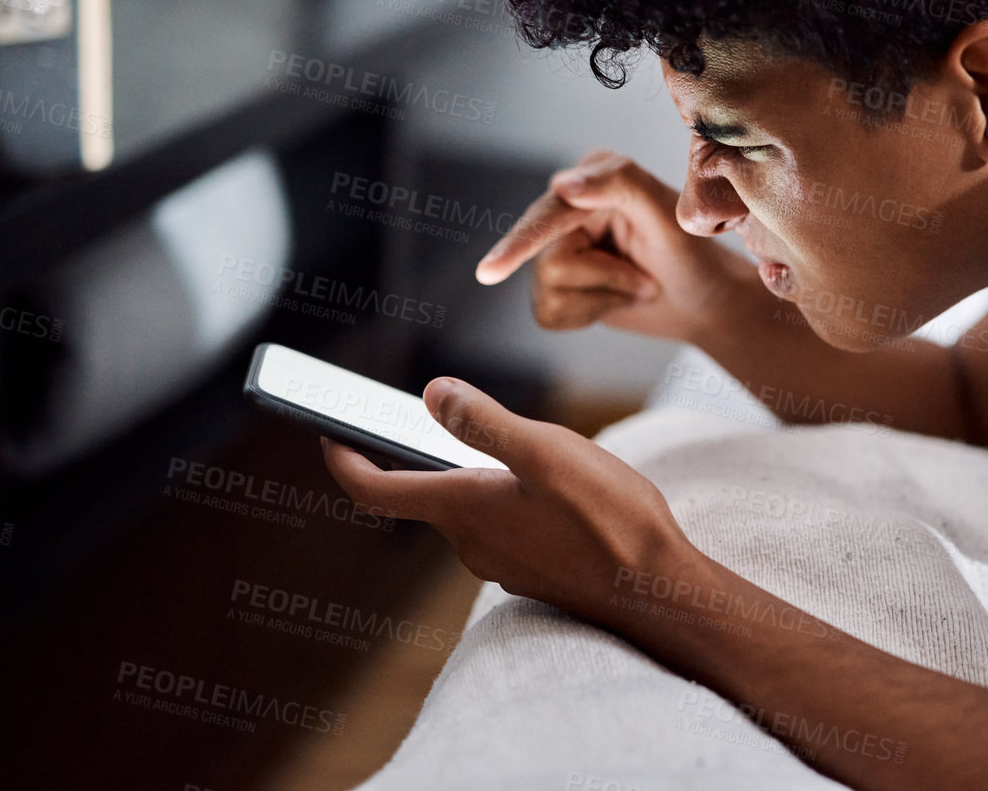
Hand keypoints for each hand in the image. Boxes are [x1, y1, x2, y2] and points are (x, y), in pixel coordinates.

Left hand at [321, 375, 690, 619]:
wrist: (659, 593)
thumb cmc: (610, 520)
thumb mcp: (548, 452)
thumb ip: (485, 423)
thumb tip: (431, 395)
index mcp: (463, 509)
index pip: (376, 490)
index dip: (343, 460)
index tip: (328, 433)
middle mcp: (471, 543)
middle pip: (427, 495)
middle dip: (429, 455)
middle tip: (442, 415)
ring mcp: (502, 563)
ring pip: (472, 510)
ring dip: (481, 476)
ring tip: (528, 446)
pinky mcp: (533, 572)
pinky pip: (504, 528)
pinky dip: (510, 500)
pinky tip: (557, 488)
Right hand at [475, 150, 758, 343]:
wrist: (703, 302)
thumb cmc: (693, 257)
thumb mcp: (667, 216)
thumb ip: (619, 185)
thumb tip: (560, 184)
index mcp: (594, 176)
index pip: (550, 213)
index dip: (521, 242)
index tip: (490, 271)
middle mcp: (568, 206)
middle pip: (547, 262)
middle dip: (606, 279)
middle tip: (647, 280)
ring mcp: (559, 245)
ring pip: (547, 291)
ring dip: (603, 298)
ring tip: (636, 286)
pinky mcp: (556, 282)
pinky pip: (548, 313)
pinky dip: (589, 315)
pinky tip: (615, 302)